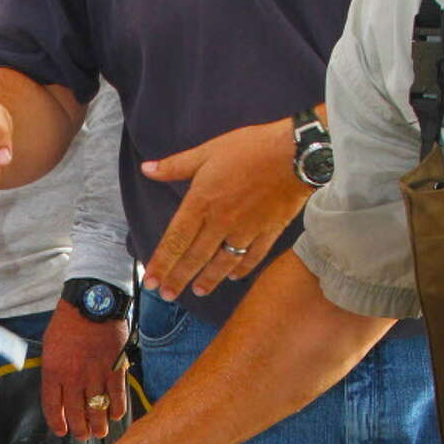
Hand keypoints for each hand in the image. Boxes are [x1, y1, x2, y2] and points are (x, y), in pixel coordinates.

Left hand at [40, 299, 129, 439]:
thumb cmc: (68, 322)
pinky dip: (117, 410)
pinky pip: (117, 398)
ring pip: (97, 411)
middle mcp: (73, 377)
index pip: (53, 407)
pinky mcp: (115, 370)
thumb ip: (52, 370)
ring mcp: (95, 375)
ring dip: (99, 425)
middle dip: (80, 430)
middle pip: (76, 414)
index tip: (61, 431)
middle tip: (83, 435)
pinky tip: (116, 414)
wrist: (92, 302)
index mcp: (53, 371)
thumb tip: (57, 392)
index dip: (57, 424)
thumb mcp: (50, 346)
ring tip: (100, 431)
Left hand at [142, 118, 305, 301]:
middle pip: (195, 257)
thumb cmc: (250, 148)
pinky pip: (252, 257)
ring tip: (197, 291)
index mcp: (201, 202)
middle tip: (166, 295)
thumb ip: (175, 165)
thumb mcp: (207, 151)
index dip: (161, 263)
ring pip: (222, 262)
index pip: (175, 240)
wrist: (296, 155)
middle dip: (178, 279)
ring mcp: (246, 230)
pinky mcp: (269, 232)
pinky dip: (241, 269)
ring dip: (208, 279)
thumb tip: (147, 168)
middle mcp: (221, 222)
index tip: (149, 281)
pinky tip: (233, 276)